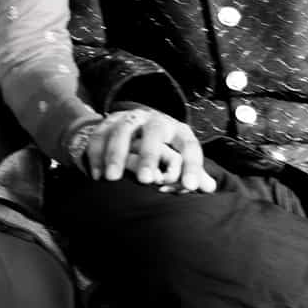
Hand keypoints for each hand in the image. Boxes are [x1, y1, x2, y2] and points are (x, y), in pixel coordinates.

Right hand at [83, 105, 215, 193]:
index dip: (192, 165)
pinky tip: (97, 176)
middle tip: (146, 180)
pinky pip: (99, 135)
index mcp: (178, 130)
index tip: (189, 186)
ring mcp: (130, 119)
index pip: (189, 145)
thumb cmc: (164, 151)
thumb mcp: (180, 157)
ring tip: (113, 179)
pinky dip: (96, 155)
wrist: (135, 127)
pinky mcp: (108, 122)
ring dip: (116, 155)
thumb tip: (211, 187)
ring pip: (122, 131)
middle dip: (149, 155)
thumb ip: (193, 173)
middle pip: (154, 132)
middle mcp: (155, 121)